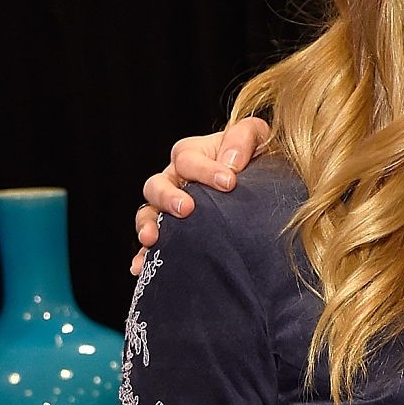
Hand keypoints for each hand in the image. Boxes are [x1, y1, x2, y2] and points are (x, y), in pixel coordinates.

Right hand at [130, 117, 270, 273]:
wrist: (263, 186)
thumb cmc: (257, 157)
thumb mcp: (257, 138)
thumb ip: (244, 137)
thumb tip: (230, 163)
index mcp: (192, 155)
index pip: (187, 158)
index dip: (206, 169)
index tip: (229, 182)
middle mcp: (174, 180)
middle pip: (156, 185)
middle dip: (169, 197)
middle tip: (187, 209)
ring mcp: (169, 207)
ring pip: (147, 213)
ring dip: (147, 225)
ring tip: (152, 238)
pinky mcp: (172, 232)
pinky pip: (150, 244)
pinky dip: (143, 254)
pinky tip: (140, 267)